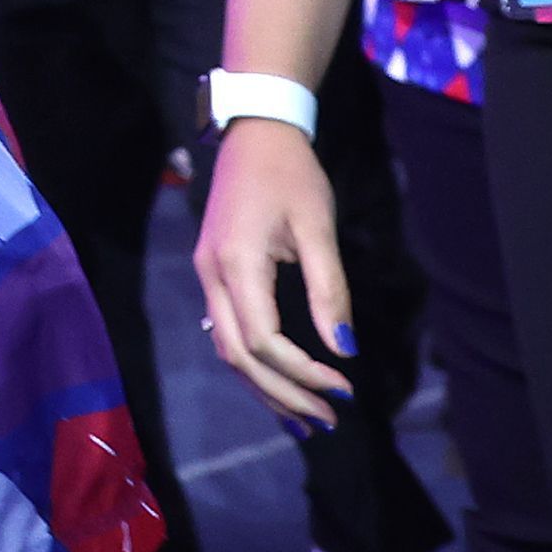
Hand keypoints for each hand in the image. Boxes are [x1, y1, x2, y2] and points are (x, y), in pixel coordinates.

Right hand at [190, 115, 361, 429]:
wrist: (255, 133)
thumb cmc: (292, 175)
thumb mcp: (317, 227)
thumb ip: (329, 289)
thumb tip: (344, 348)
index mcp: (237, 264)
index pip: (264, 340)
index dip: (303, 372)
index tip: (344, 387)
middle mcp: (211, 276)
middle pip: (240, 355)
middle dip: (284, 393)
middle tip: (328, 419)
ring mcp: (206, 275)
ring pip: (228, 349)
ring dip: (266, 387)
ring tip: (305, 417)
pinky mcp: (213, 272)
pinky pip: (228, 332)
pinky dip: (254, 363)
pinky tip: (279, 381)